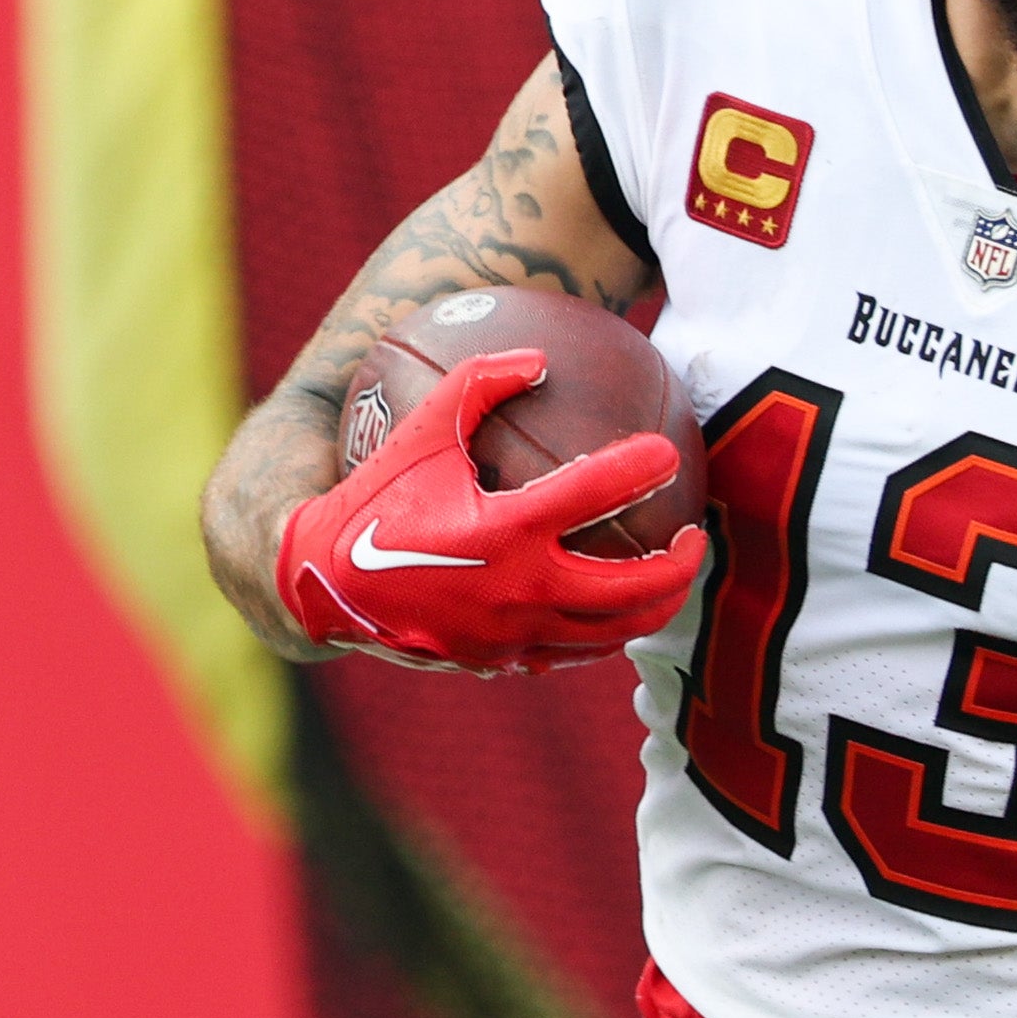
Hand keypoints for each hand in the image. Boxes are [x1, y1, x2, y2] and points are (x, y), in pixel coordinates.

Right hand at [269, 348, 700, 671]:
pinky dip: (601, 636)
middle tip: (693, 537)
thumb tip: (538, 357)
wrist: (323, 583)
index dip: (639, 468)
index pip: (594, 495)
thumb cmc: (373, 498)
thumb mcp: (420, 429)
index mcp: (503, 529)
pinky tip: (614, 615)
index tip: (665, 452)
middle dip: (677, 565)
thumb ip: (479, 384)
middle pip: (629, 588)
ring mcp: (512, 634)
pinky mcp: (499, 660)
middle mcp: (517, 589)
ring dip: (652, 609)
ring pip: (610, 633)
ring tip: (671, 582)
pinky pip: (569, 653)